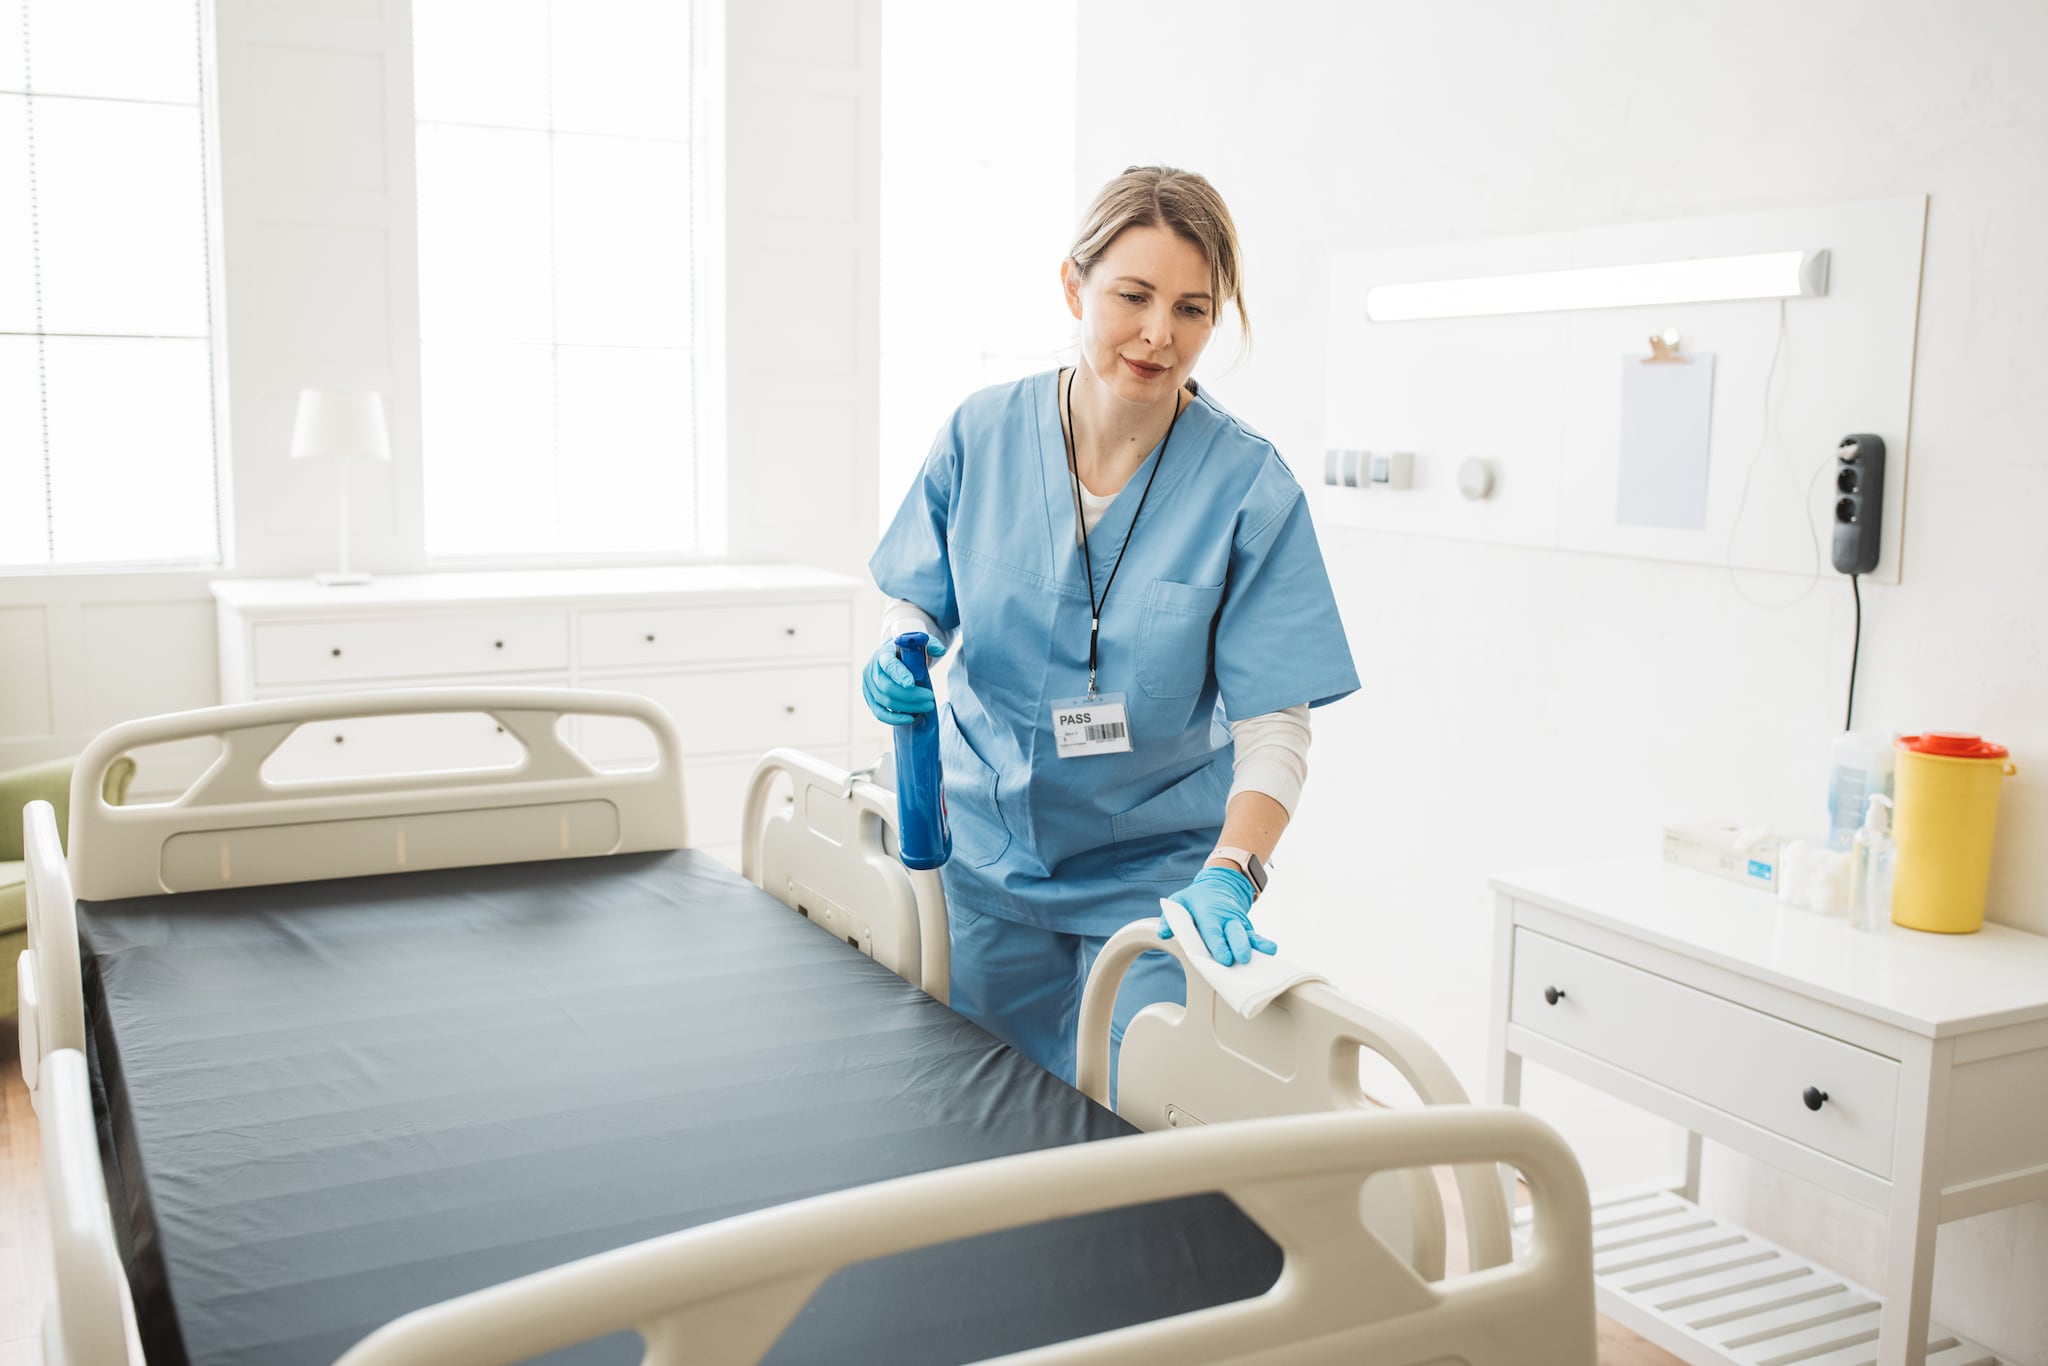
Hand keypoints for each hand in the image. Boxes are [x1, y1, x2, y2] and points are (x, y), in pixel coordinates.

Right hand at [861, 637, 947, 724]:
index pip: (889, 665)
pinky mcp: (870, 698)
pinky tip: (911, 718)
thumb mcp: (917, 644)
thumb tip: (940, 650)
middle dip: (911, 696)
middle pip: (888, 687)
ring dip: (908, 707)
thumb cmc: (906, 652)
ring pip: (886, 702)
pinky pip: (879, 713)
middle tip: (930, 698)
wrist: (892, 657)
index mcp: (883, 654)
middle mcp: (871, 670)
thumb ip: (931, 644)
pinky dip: (894, 719)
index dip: (899, 674)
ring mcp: (868, 686)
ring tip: (927, 706)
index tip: (912, 683)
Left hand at [1161, 865, 1275, 965]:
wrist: (1220, 883)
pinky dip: (1263, 944)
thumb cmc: (1196, 898)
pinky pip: (1255, 936)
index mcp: (1208, 913)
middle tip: (1242, 959)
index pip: (1213, 930)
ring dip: (1257, 944)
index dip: (1218, 944)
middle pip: (1234, 932)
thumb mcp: (1179, 901)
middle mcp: (1226, 918)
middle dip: (1239, 945)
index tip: (1223, 958)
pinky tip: (1271, 952)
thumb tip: (1163, 933)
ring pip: (1248, 934)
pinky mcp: (1247, 928)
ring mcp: (1238, 923)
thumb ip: (1169, 918)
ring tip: (1268, 953)